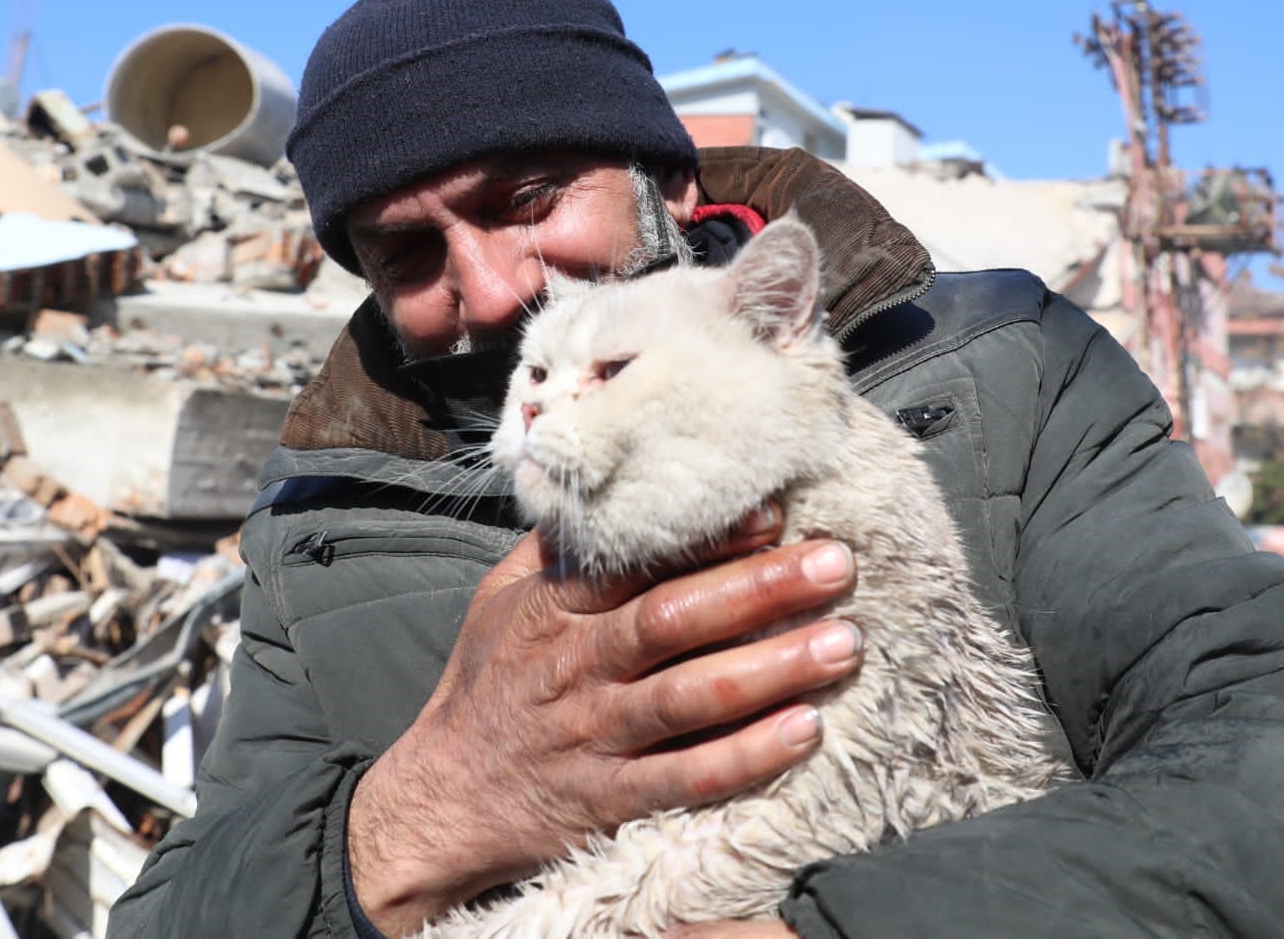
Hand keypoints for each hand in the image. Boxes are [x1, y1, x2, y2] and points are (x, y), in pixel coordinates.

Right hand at [346, 508, 859, 935]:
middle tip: (836, 564)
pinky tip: (802, 731)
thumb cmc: (487, 687)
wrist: (442, 801)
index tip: (774, 511)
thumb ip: (558, 548)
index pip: (632, 562)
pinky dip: (746, 756)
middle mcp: (574, 668)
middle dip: (760, 589)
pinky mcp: (609, 800)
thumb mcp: (501, 601)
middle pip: (672, 620)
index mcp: (550, 610)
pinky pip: (686, 776)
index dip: (704, 537)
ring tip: (841, 643)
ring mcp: (593, 736)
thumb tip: (615, 482)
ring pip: (689, 696)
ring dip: (771, 668)